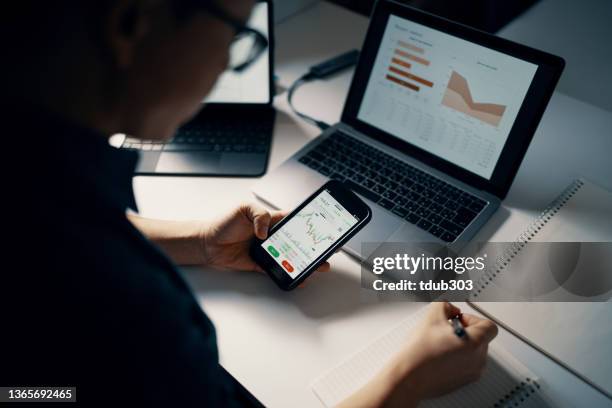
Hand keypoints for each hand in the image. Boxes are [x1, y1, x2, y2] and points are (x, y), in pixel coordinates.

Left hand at [202, 203, 330, 273]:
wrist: (206, 243)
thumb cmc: (223, 222)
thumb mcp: (243, 208)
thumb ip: (258, 215)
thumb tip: (266, 232)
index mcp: (271, 219)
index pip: (295, 219)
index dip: (310, 222)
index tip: (323, 226)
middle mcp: (271, 235)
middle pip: (298, 241)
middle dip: (314, 246)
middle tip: (327, 251)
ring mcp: (267, 251)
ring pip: (290, 257)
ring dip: (304, 262)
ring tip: (317, 266)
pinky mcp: (260, 264)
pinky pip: (277, 271)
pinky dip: (288, 275)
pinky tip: (297, 277)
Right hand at [389, 302, 497, 402]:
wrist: (408, 376)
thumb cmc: (420, 351)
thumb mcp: (432, 316)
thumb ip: (446, 305)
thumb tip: (450, 309)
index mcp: (475, 342)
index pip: (489, 326)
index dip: (472, 319)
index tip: (458, 320)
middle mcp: (478, 360)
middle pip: (481, 339)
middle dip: (465, 331)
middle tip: (445, 330)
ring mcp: (471, 373)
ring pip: (473, 352)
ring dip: (460, 345)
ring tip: (439, 343)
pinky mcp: (461, 382)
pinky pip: (465, 365)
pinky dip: (455, 359)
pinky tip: (437, 355)